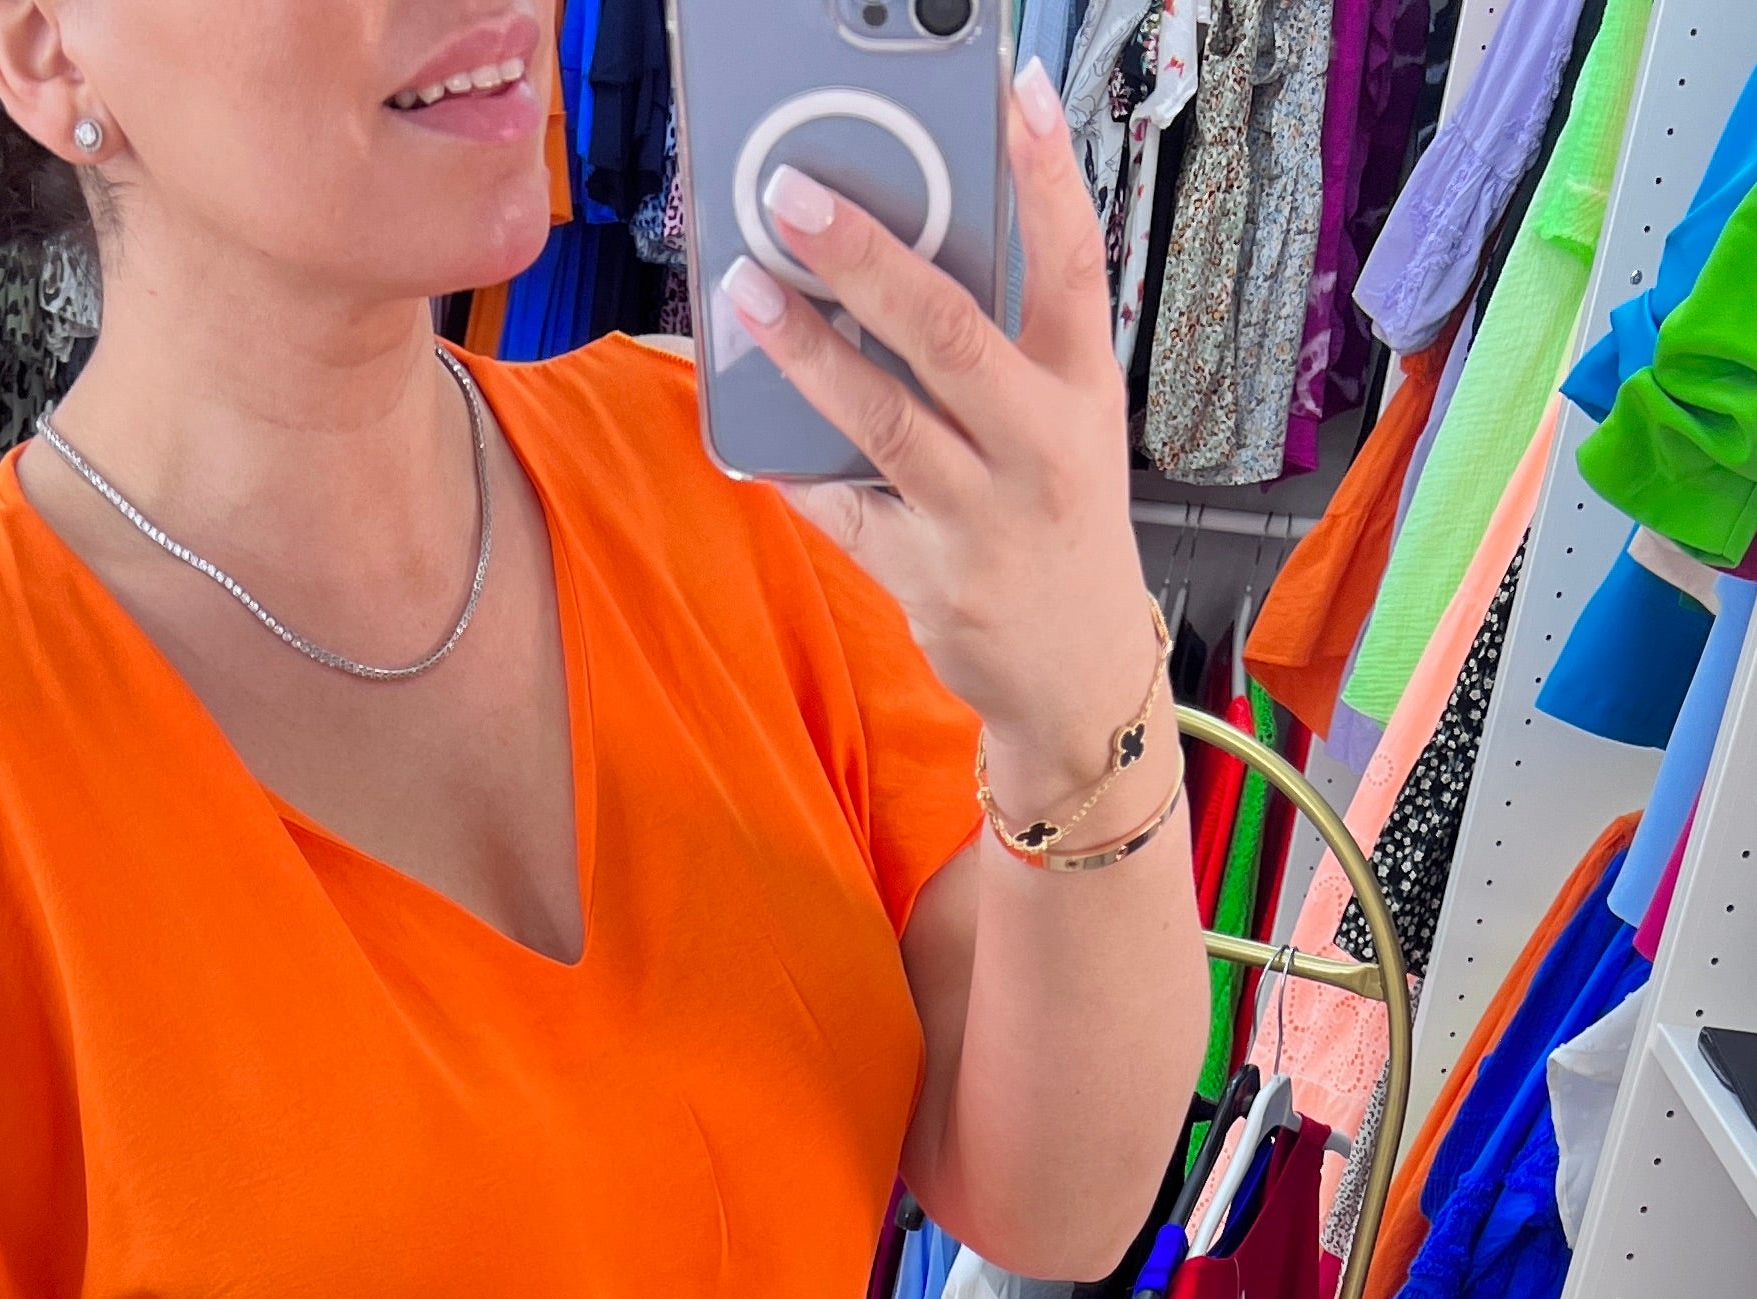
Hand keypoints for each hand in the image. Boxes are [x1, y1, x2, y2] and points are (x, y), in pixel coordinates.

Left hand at [719, 68, 1166, 833]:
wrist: (1078, 676)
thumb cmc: (1057, 523)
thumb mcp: (1067, 423)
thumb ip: (1007, 346)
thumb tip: (904, 253)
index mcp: (1082, 389)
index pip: (1075, 262)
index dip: (1048, 174)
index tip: (1017, 91)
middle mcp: (1041, 448)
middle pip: (949, 332)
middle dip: (865, 257)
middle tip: (794, 196)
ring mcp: (983, 518)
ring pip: (883, 418)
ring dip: (805, 351)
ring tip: (747, 292)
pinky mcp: (930, 579)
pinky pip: (843, 508)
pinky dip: (794, 465)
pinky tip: (749, 427)